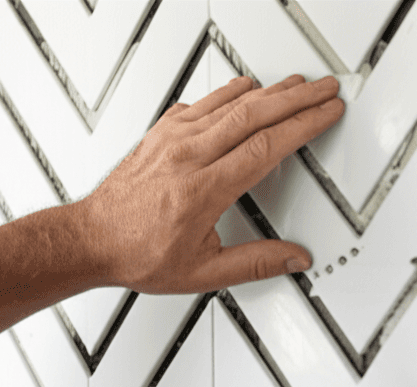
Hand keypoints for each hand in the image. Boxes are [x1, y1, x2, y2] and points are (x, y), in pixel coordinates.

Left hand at [80, 74, 343, 293]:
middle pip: (254, 114)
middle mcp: (188, 156)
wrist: (90, 240)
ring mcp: (172, 140)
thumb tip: (293, 259)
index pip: (266, 146)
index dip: (303, 125)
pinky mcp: (160, 133)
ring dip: (269, 90)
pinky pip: (202, 103)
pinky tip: (244, 89)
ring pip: (229, 102)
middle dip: (296, 98)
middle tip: (323, 89)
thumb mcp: (203, 272)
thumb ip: (255, 264)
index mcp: (203, 190)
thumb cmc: (136, 253)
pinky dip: (230, 93)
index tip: (326, 113)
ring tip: (296, 84)